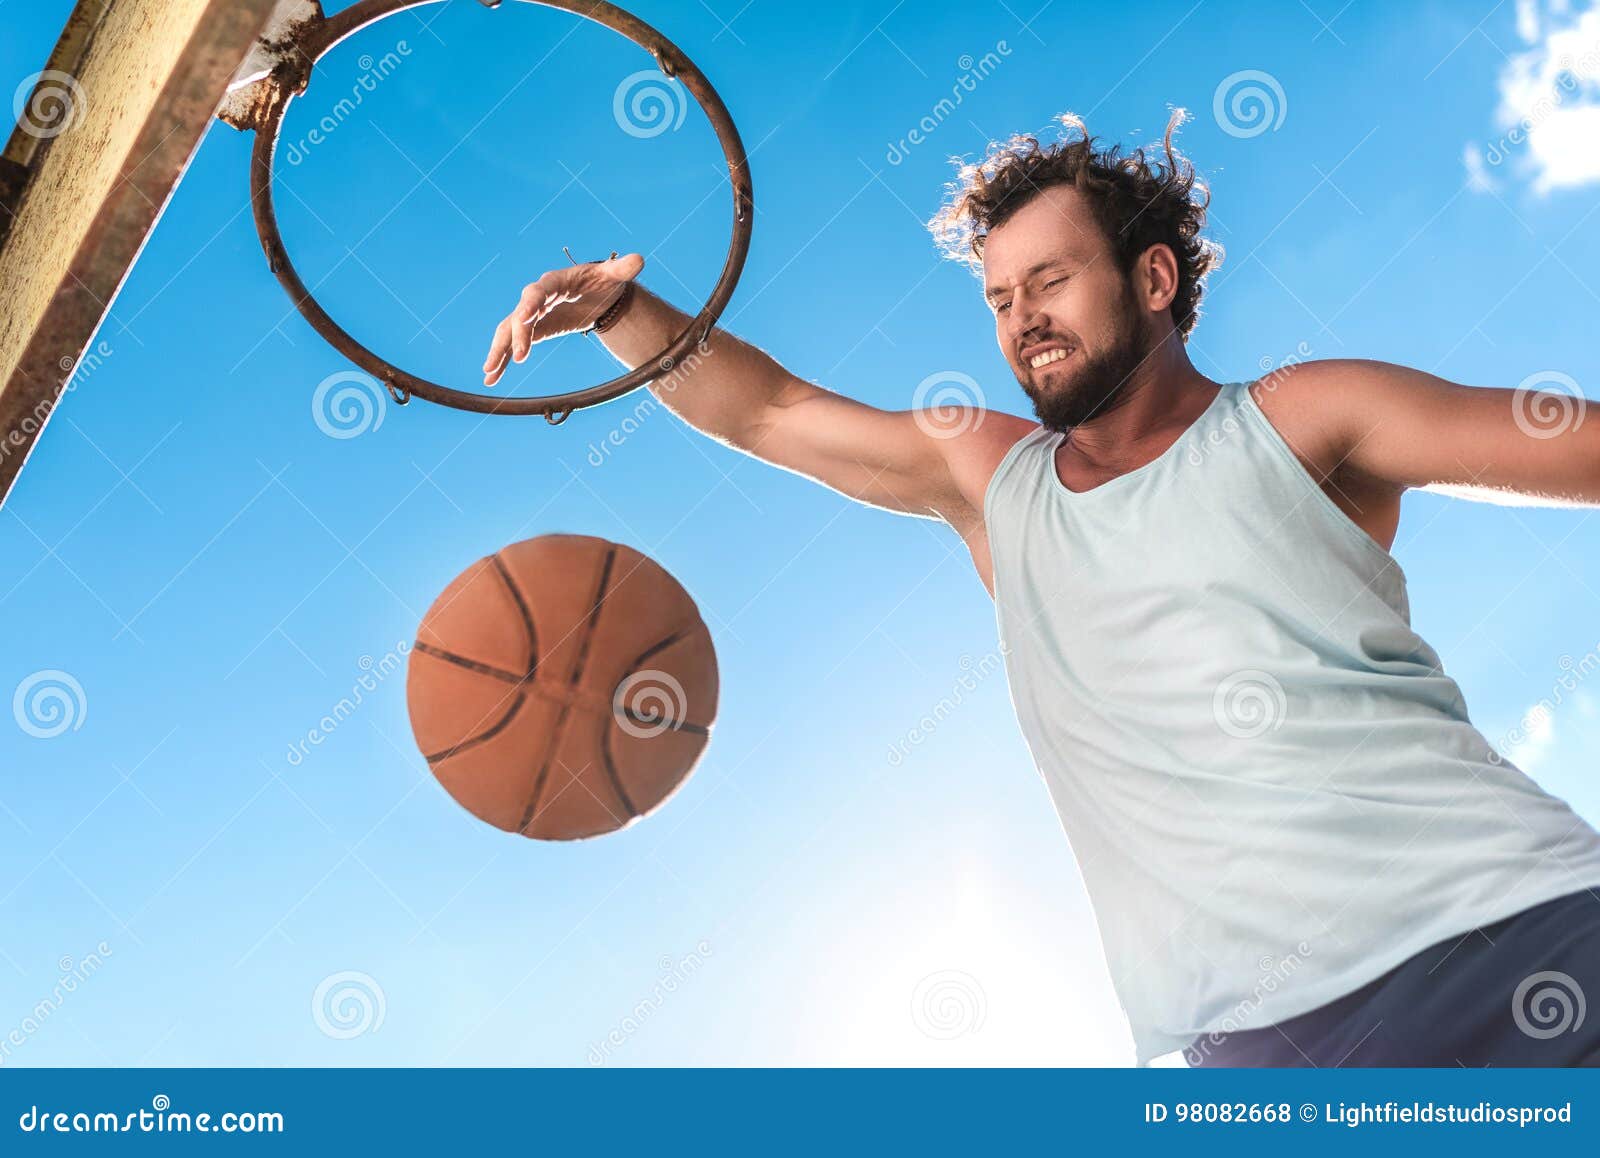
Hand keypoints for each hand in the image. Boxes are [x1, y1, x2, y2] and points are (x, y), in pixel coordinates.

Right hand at [482, 252, 643, 386]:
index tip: (525, 318)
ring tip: (490, 372)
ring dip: (499, 350)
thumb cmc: (603, 282)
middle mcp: (537, 297)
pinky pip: (512, 343)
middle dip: (518, 335)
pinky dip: (502, 358)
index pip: (538, 291)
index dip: (530, 304)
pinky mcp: (532, 329)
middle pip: (520, 314)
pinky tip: (492, 378)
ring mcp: (532, 313)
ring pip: (509, 330)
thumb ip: (623, 269)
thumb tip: (639, 260)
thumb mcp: (613, 276)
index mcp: (554, 282)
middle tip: (520, 357)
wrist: (596, 294)